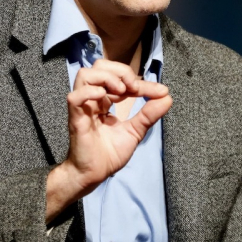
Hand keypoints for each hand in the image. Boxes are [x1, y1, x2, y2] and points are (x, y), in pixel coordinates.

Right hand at [46, 59, 171, 220]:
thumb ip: (149, 114)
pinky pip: (74, 97)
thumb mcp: (135, 131)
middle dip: (120, 71)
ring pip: (85, 75)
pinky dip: (90, 92)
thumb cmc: (109, 155)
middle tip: (134, 87)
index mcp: (105, 101)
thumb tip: (167, 97)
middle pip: (99, 66)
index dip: (142, 82)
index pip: (121, 79)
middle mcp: (93, 100)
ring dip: (106, 77)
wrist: (95, 175)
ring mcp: (83, 108)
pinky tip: (105, 98)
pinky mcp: (76, 119)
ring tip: (121, 91)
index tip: (160, 91)